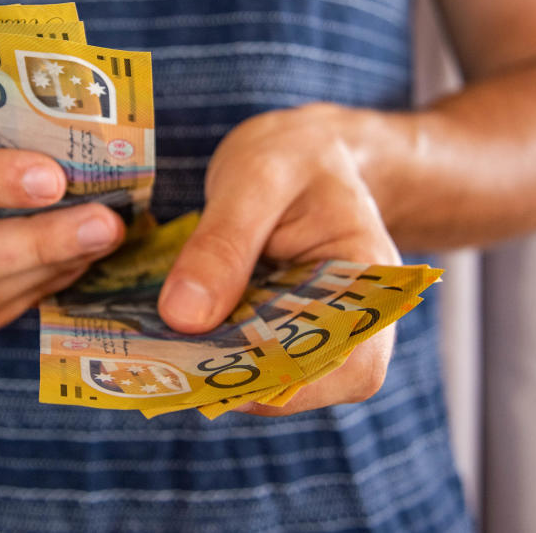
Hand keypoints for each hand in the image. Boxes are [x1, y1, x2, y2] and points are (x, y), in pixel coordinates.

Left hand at [157, 104, 398, 414]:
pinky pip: (250, 358)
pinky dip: (212, 351)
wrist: (304, 153)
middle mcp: (356, 322)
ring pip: (271, 380)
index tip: (212, 368)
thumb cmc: (293, 156)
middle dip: (233, 376)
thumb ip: (222, 244)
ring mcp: (318, 333)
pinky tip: (175, 331)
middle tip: (167, 354)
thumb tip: (182, 318)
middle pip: (305, 382)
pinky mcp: (283, 332)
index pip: (348, 363)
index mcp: (372, 281)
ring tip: (163, 342)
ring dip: (215, 368)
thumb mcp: (254, 180)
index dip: (282, 379)